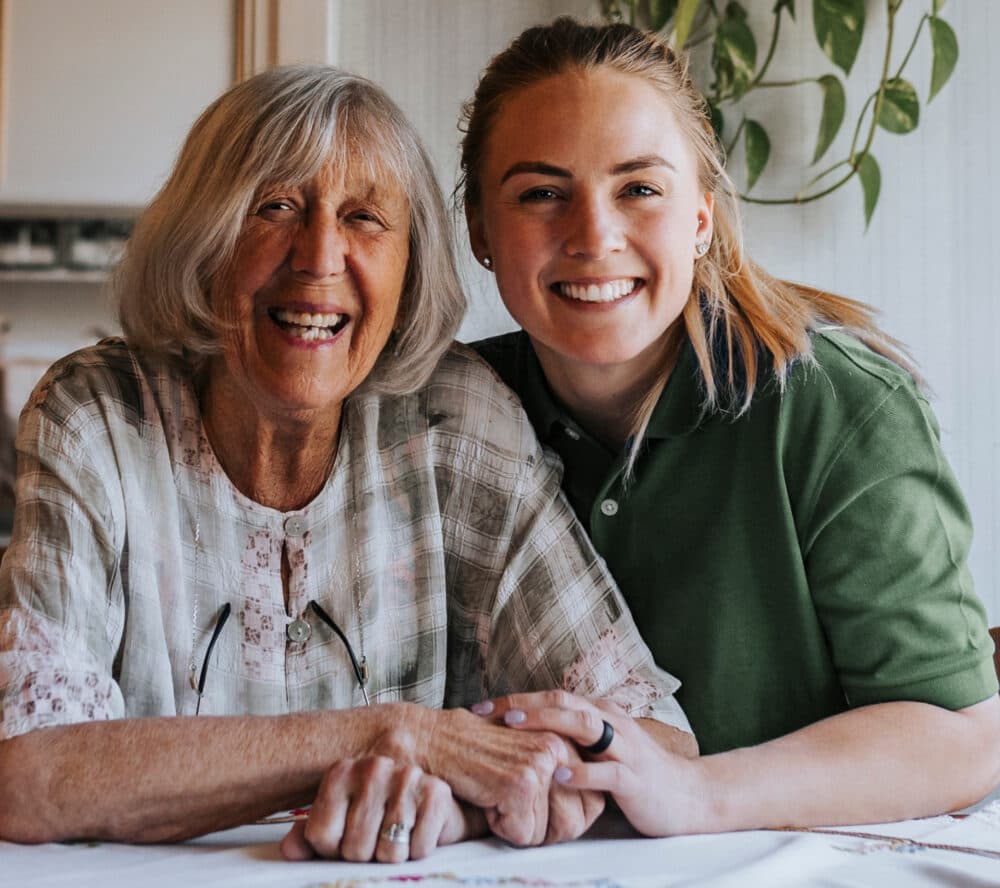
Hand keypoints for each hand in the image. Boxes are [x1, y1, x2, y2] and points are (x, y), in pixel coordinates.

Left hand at [280, 755, 467, 862]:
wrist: (431, 803)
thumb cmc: (380, 814)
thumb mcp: (341, 820)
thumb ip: (312, 834)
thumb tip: (290, 851)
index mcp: (341, 772)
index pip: (321, 835)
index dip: (333, 850)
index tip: (346, 838)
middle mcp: (372, 767)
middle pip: (355, 849)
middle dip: (366, 855)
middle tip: (377, 837)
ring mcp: (406, 776)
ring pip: (388, 852)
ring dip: (394, 854)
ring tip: (398, 834)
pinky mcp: (436, 792)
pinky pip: (418, 849)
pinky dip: (419, 850)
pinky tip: (418, 830)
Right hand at [368, 703, 572, 846]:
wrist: (429, 739)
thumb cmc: (471, 751)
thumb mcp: (523, 755)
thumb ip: (555, 773)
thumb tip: (588, 806)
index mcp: (564, 739)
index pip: (590, 804)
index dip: (557, 818)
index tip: (526, 801)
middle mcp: (558, 747)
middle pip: (572, 821)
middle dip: (538, 825)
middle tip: (505, 797)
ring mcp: (541, 764)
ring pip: (546, 832)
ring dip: (515, 824)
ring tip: (492, 790)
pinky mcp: (521, 783)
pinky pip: (523, 835)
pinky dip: (498, 826)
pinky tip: (482, 794)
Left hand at [481, 690, 702, 836]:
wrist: (688, 796)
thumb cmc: (637, 772)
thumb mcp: (602, 749)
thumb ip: (571, 738)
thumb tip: (524, 737)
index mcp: (601, 713)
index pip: (554, 697)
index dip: (517, 699)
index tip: (481, 707)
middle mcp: (612, 722)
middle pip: (564, 701)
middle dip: (524, 704)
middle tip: (488, 712)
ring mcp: (625, 748)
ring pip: (585, 725)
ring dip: (548, 722)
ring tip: (516, 726)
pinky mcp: (635, 778)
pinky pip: (607, 772)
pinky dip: (581, 771)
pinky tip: (558, 775)